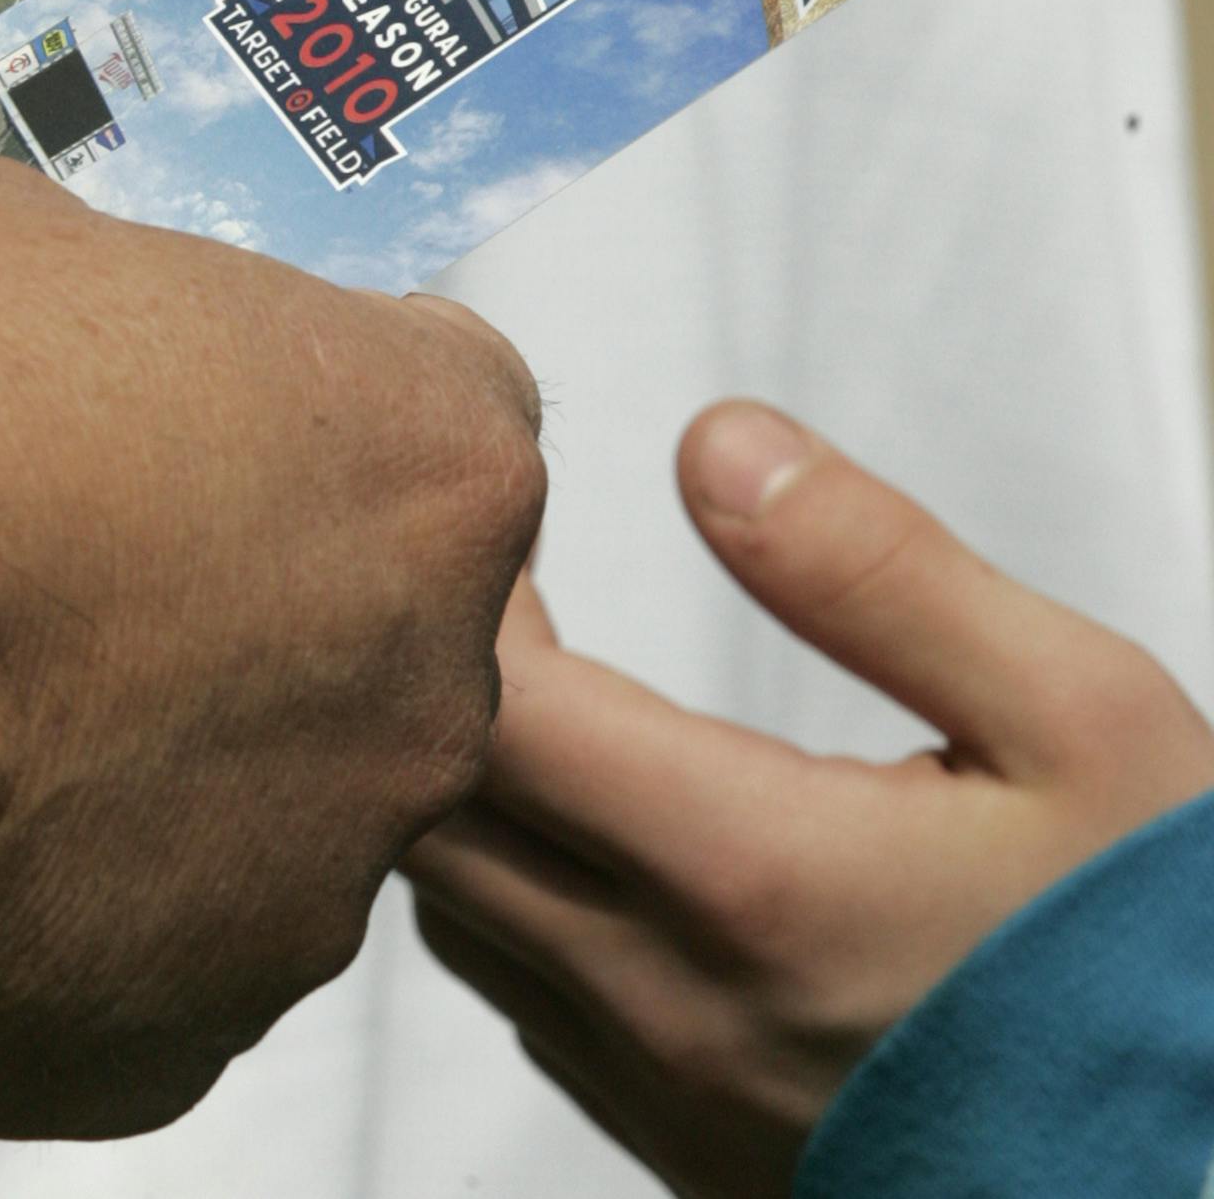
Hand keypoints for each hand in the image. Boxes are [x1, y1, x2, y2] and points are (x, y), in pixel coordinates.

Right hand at [0, 152, 546, 1139]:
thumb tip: (91, 345)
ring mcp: (315, 883)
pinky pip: (147, 944)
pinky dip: (71, 894)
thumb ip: (121, 299)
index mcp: (431, 455)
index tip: (226, 409)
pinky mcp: (177, 1041)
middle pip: (372, 626)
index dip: (323, 398)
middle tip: (81, 562)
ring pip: (267, 804)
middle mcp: (428, 688)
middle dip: (256, 589)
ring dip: (165, 754)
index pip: (449, 408)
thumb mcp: (4, 229)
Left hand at [407, 400, 1213, 1197]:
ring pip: (454, 904)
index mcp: (750, 874)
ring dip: (461, 780)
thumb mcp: (1076, 717)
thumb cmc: (1156, 953)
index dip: (464, 597)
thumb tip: (713, 445)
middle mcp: (664, 991)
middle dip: (432, 674)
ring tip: (528, 682)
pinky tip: (581, 822)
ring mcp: (656, 1080)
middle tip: (492, 580)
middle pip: (434, 808)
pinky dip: (504, 884)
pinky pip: (517, 987)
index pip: (499, 710)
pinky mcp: (672, 1134)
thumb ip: (877, 572)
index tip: (501, 522)